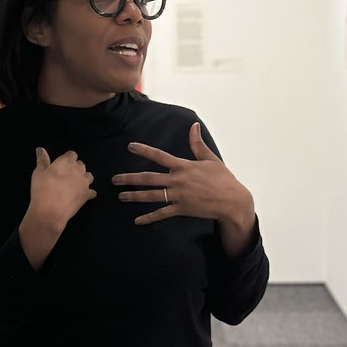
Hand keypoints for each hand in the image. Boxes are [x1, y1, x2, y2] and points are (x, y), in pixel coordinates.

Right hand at [26, 147, 96, 234]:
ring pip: (88, 176)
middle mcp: (78, 169)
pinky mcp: (87, 194)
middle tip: (64, 177)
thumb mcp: (38, 173)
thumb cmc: (42, 190)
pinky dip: (88, 193)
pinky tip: (80, 196)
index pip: (72, 154)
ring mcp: (85, 182)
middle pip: (80, 165)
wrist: (49, 211)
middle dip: (74, 168)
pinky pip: (92, 192)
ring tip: (73, 185)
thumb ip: (42, 160)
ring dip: (83, 179)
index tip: (61, 166)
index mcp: (66, 161)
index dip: (66, 159)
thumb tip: (40, 149)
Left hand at [112, 122, 252, 225]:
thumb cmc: (223, 178)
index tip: (130, 147)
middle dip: (130, 179)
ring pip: (151, 196)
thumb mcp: (210, 159)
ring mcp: (179, 196)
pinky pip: (162, 214)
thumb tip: (193, 126)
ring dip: (134, 196)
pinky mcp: (182, 209)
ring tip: (121, 196)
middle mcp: (178, 181)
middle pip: (148, 179)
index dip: (144, 150)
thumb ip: (197, 144)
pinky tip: (137, 220)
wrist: (232, 200)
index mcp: (183, 166)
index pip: (159, 156)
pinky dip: (149, 218)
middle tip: (114, 179)